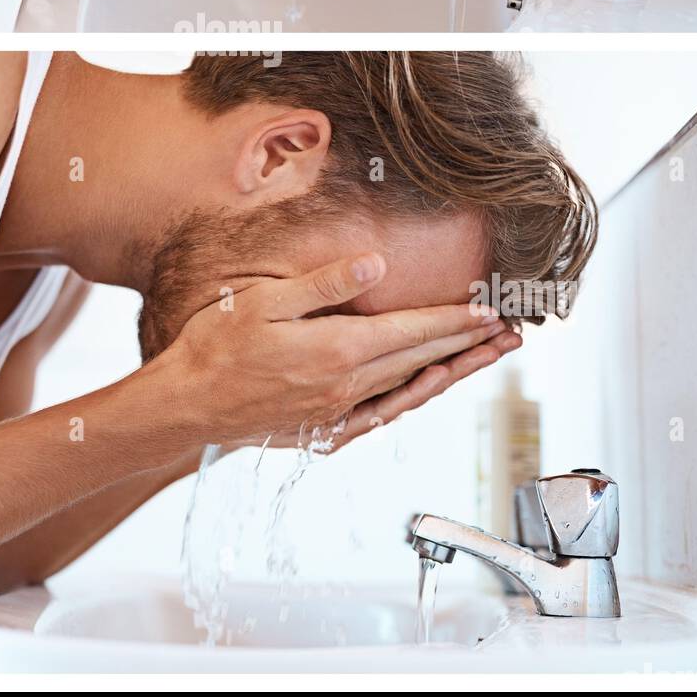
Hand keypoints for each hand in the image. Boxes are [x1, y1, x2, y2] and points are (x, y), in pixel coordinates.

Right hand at [152, 252, 507, 446]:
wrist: (185, 406)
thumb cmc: (216, 346)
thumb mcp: (265, 300)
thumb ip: (325, 284)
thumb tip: (375, 265)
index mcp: (337, 351)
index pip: (413, 332)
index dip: (456, 319)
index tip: (492, 309)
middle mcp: (347, 387)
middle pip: (423, 362)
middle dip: (470, 344)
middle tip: (511, 333)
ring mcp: (337, 414)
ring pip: (411, 391)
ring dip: (453, 372)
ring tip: (486, 358)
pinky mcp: (324, 431)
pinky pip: (384, 416)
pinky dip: (413, 400)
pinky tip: (427, 390)